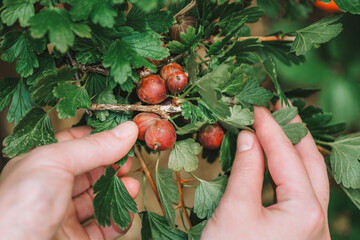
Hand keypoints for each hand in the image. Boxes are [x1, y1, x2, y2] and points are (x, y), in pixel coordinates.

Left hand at [0, 121, 138, 239]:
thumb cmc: (17, 209)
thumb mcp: (54, 163)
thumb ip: (93, 146)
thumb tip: (126, 130)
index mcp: (39, 166)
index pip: (74, 144)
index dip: (99, 137)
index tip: (122, 134)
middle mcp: (51, 190)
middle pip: (91, 172)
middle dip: (113, 165)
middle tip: (129, 162)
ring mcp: (64, 217)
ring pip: (99, 199)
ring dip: (119, 192)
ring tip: (132, 186)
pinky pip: (104, 228)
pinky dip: (119, 220)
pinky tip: (125, 212)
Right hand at [201, 104, 329, 239]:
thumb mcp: (235, 210)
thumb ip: (246, 170)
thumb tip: (249, 137)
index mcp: (304, 211)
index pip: (286, 156)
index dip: (269, 128)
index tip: (256, 108)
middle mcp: (318, 220)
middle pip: (311, 164)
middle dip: (294, 133)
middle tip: (280, 108)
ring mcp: (313, 229)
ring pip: (310, 179)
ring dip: (294, 151)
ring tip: (280, 128)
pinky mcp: (301, 235)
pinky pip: (302, 195)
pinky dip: (290, 173)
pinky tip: (277, 162)